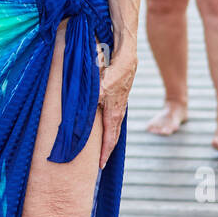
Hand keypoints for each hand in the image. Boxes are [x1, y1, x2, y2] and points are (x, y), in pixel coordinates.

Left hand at [98, 51, 135, 168]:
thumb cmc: (115, 65)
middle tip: (99, 165)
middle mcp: (118, 109)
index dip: (105, 151)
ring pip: (113, 126)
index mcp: (115, 109)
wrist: (127, 51)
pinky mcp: (118, 97)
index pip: (110, 135)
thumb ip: (96, 94)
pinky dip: (108, 127)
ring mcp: (119, 103)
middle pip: (113, 135)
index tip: (100, 165)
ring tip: (100, 152)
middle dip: (106, 150)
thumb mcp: (104, 80)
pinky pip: (112, 117)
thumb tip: (90, 106)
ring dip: (107, 139)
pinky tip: (102, 129)